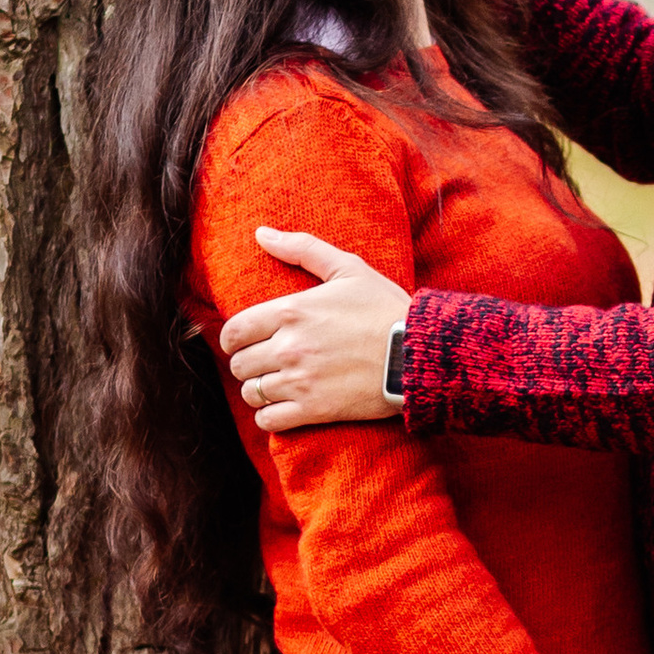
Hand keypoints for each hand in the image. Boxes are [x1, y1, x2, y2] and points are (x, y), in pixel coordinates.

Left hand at [219, 231, 410, 426]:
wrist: (420, 354)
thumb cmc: (385, 309)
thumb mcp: (348, 268)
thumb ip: (302, 249)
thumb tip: (261, 233)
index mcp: (291, 311)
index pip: (233, 332)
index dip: (234, 339)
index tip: (247, 342)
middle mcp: (289, 347)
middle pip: (239, 365)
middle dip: (248, 363)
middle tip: (266, 363)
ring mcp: (300, 381)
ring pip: (252, 392)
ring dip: (259, 390)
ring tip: (276, 385)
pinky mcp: (314, 410)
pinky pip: (269, 420)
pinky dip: (270, 416)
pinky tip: (283, 408)